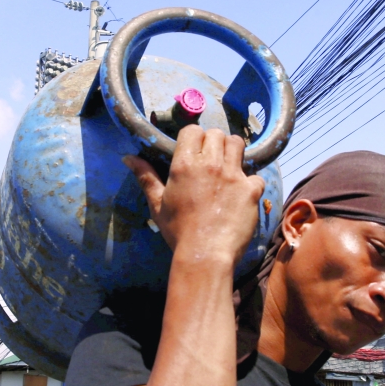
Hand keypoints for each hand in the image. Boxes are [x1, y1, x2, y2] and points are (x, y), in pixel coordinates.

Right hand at [123, 126, 264, 265]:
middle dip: (214, 143)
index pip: (193, 131)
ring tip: (228, 168)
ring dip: (233, 152)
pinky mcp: (251, 190)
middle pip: (217, 134)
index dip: (193, 139)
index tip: (193, 152)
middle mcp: (211, 164)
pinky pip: (256, 175)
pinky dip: (250, 182)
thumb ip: (145, 177)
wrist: (205, 254)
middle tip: (211, 161)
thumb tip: (128, 157)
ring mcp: (234, 175)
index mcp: (185, 165)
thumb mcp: (157, 204)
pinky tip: (242, 194)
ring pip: (238, 144)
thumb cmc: (178, 231)